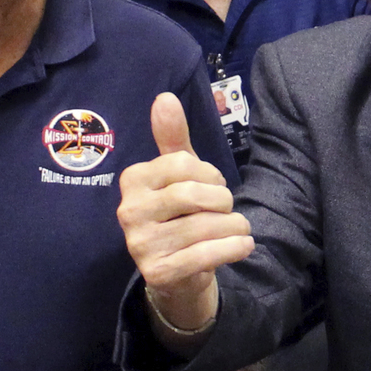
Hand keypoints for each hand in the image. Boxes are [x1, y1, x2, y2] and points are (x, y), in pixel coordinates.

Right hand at [115, 93, 251, 339]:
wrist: (177, 272)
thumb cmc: (180, 214)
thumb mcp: (179, 174)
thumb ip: (173, 137)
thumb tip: (164, 98)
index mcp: (132, 180)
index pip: (182, 164)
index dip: (210, 174)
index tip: (215, 186)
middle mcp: (128, 211)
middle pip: (193, 194)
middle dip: (223, 201)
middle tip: (227, 209)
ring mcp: (140, 245)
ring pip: (204, 226)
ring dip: (234, 226)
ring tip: (239, 229)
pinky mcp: (158, 273)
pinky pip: (206, 255)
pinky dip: (233, 248)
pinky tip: (242, 245)